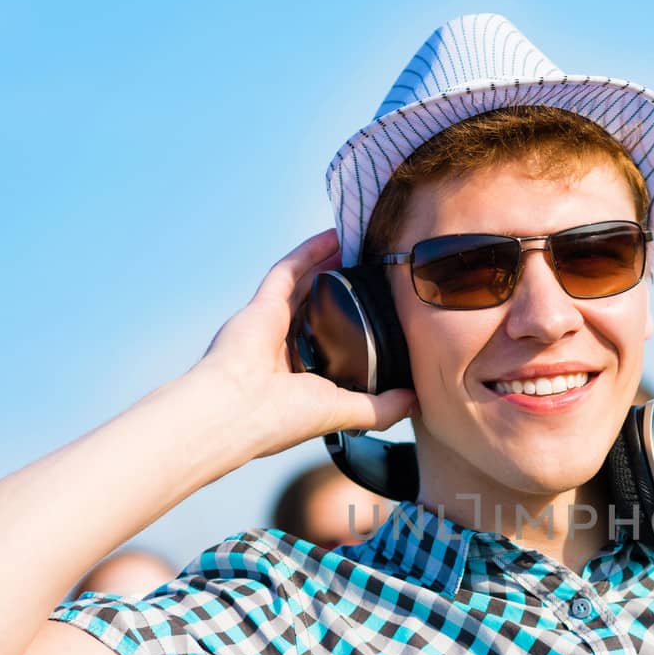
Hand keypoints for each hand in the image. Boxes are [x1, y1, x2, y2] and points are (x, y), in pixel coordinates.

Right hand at [189, 230, 415, 460]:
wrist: (236, 411)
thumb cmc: (282, 418)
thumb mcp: (344, 412)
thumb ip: (382, 407)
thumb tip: (417, 402)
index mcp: (304, 375)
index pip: (335, 343)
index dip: (358, 324)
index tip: (387, 308)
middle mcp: (287, 347)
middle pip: (321, 306)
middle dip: (346, 286)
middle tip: (375, 268)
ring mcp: (273, 323)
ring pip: (306, 283)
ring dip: (329, 262)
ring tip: (358, 245)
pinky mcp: (262, 305)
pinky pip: (288, 270)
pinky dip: (309, 251)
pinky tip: (332, 235)